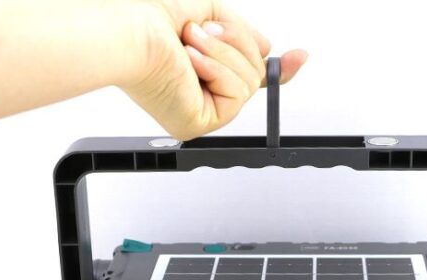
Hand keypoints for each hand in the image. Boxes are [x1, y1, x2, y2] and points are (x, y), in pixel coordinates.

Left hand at [121, 0, 307, 139]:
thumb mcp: (211, 10)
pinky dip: (218, 71)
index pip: (245, 73)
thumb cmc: (150, 15)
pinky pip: (236, 96)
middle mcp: (200, 91)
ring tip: (190, 42)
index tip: (299, 57)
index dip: (277, 68)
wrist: (127, 29)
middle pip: (254, 74)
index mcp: (200, 67)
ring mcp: (199, 110)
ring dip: (223, 53)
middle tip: (201, 31)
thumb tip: (269, 49)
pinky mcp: (198, 123)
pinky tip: (192, 62)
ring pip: (248, 83)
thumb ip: (242, 33)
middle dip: (236, 43)